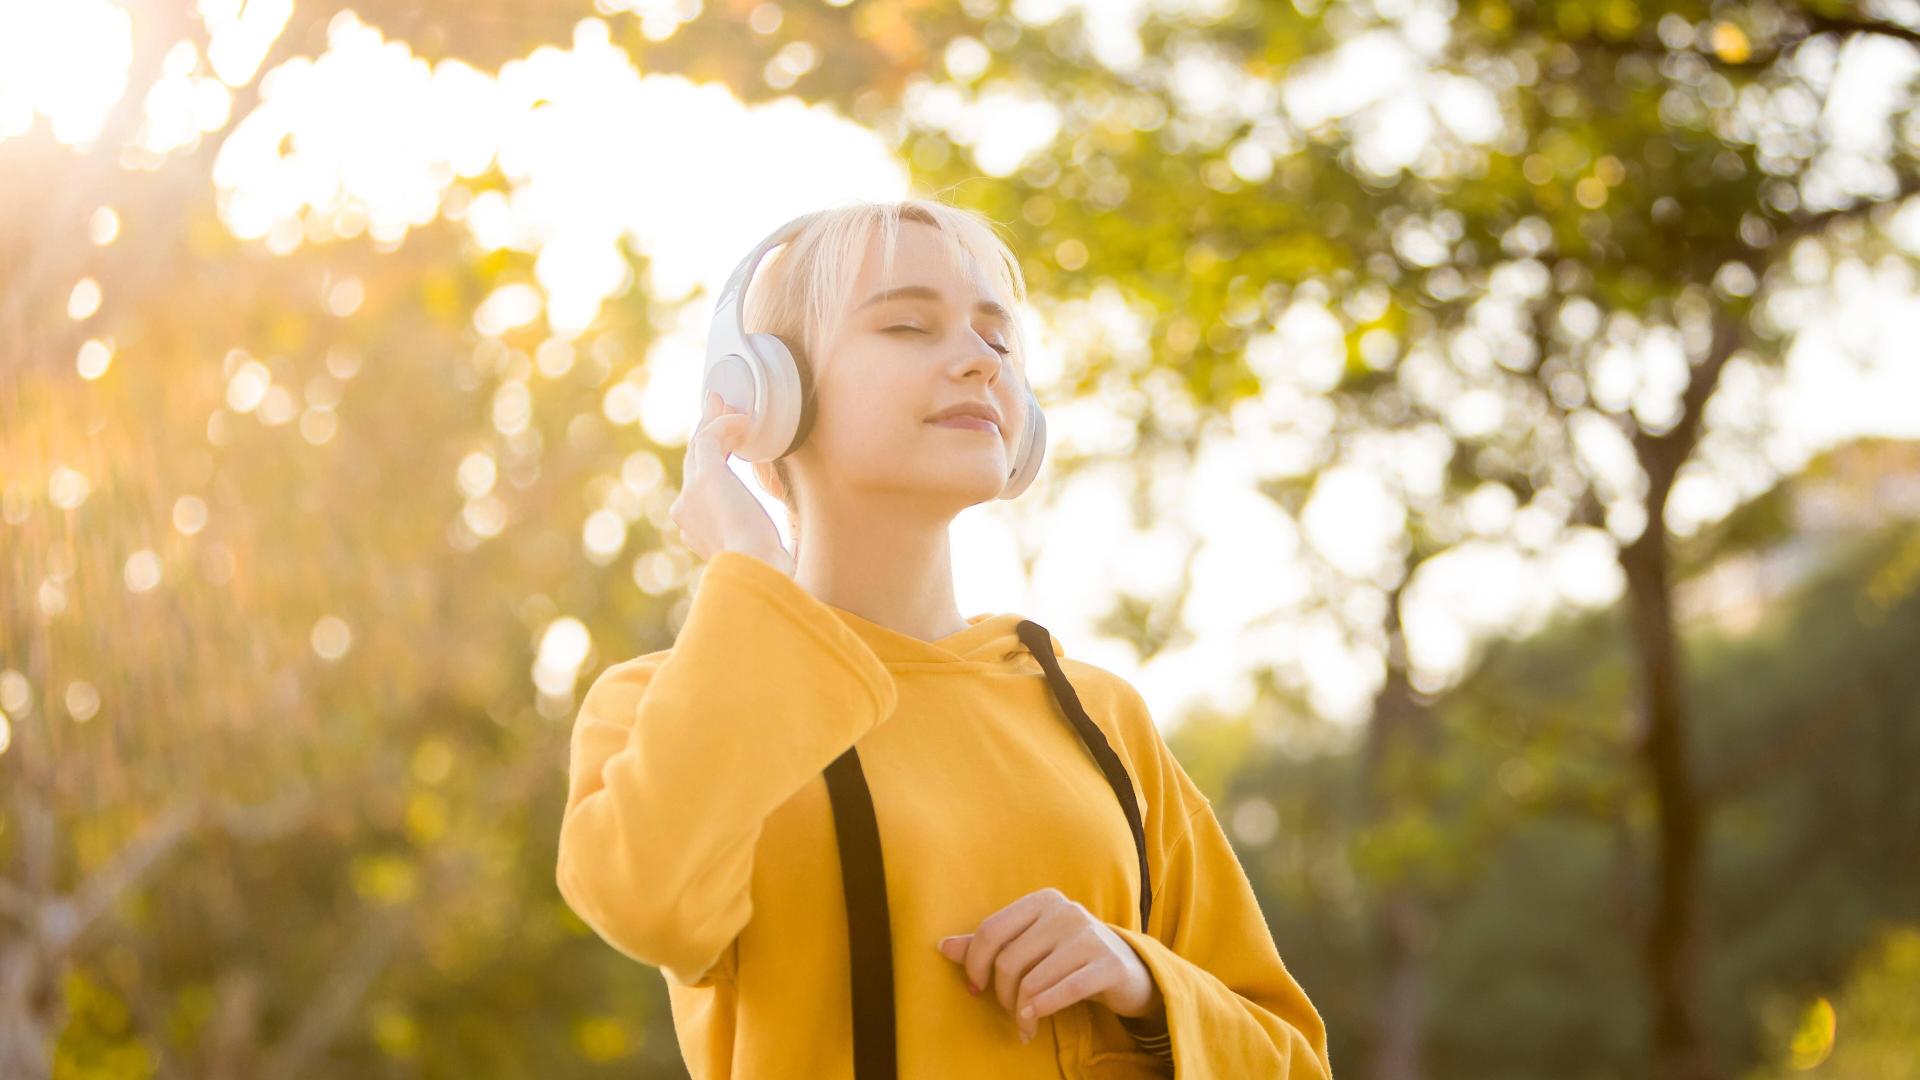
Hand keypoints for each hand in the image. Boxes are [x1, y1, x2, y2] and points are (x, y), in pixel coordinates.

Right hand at [669, 390, 792, 573]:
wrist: (754, 567)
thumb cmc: (764, 567)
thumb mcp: (756, 553)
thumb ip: (755, 542)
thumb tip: (778, 549)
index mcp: (693, 530)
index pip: (697, 488)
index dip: (710, 462)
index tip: (725, 446)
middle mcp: (684, 510)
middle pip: (693, 461)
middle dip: (705, 434)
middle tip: (715, 410)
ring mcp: (691, 492)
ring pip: (698, 446)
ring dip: (712, 421)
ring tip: (723, 403)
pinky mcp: (705, 476)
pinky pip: (710, 438)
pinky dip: (725, 423)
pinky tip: (743, 419)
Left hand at [936, 887, 1162, 1044]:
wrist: (1129, 970)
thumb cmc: (1069, 957)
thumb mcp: (1031, 945)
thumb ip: (989, 945)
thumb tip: (943, 946)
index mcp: (1042, 901)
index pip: (991, 930)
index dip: (974, 964)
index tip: (975, 988)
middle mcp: (1066, 911)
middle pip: (1008, 960)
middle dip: (1002, 995)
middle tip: (1010, 1012)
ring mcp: (1090, 936)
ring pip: (1032, 981)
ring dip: (1021, 1012)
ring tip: (1024, 1024)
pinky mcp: (1109, 964)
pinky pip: (1063, 992)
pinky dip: (1041, 1011)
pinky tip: (1034, 1021)